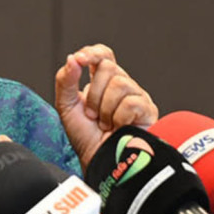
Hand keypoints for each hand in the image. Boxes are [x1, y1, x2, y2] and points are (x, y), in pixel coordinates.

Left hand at [54, 44, 157, 170]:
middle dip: (93, 94)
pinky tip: (118, 127)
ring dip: (105, 108)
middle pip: (107, 66)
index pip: (102, 54)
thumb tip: (72, 59)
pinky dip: (118, 118)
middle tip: (93, 114)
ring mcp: (135, 95)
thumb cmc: (84, 136)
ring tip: (105, 123)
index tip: (80, 60)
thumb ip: (65, 81)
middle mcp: (120, 84)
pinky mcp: (147, 109)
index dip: (92, 53)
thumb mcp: (66, 107)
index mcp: (100, 81)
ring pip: (119, 83)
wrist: (98, 161)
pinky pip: (131, 102)